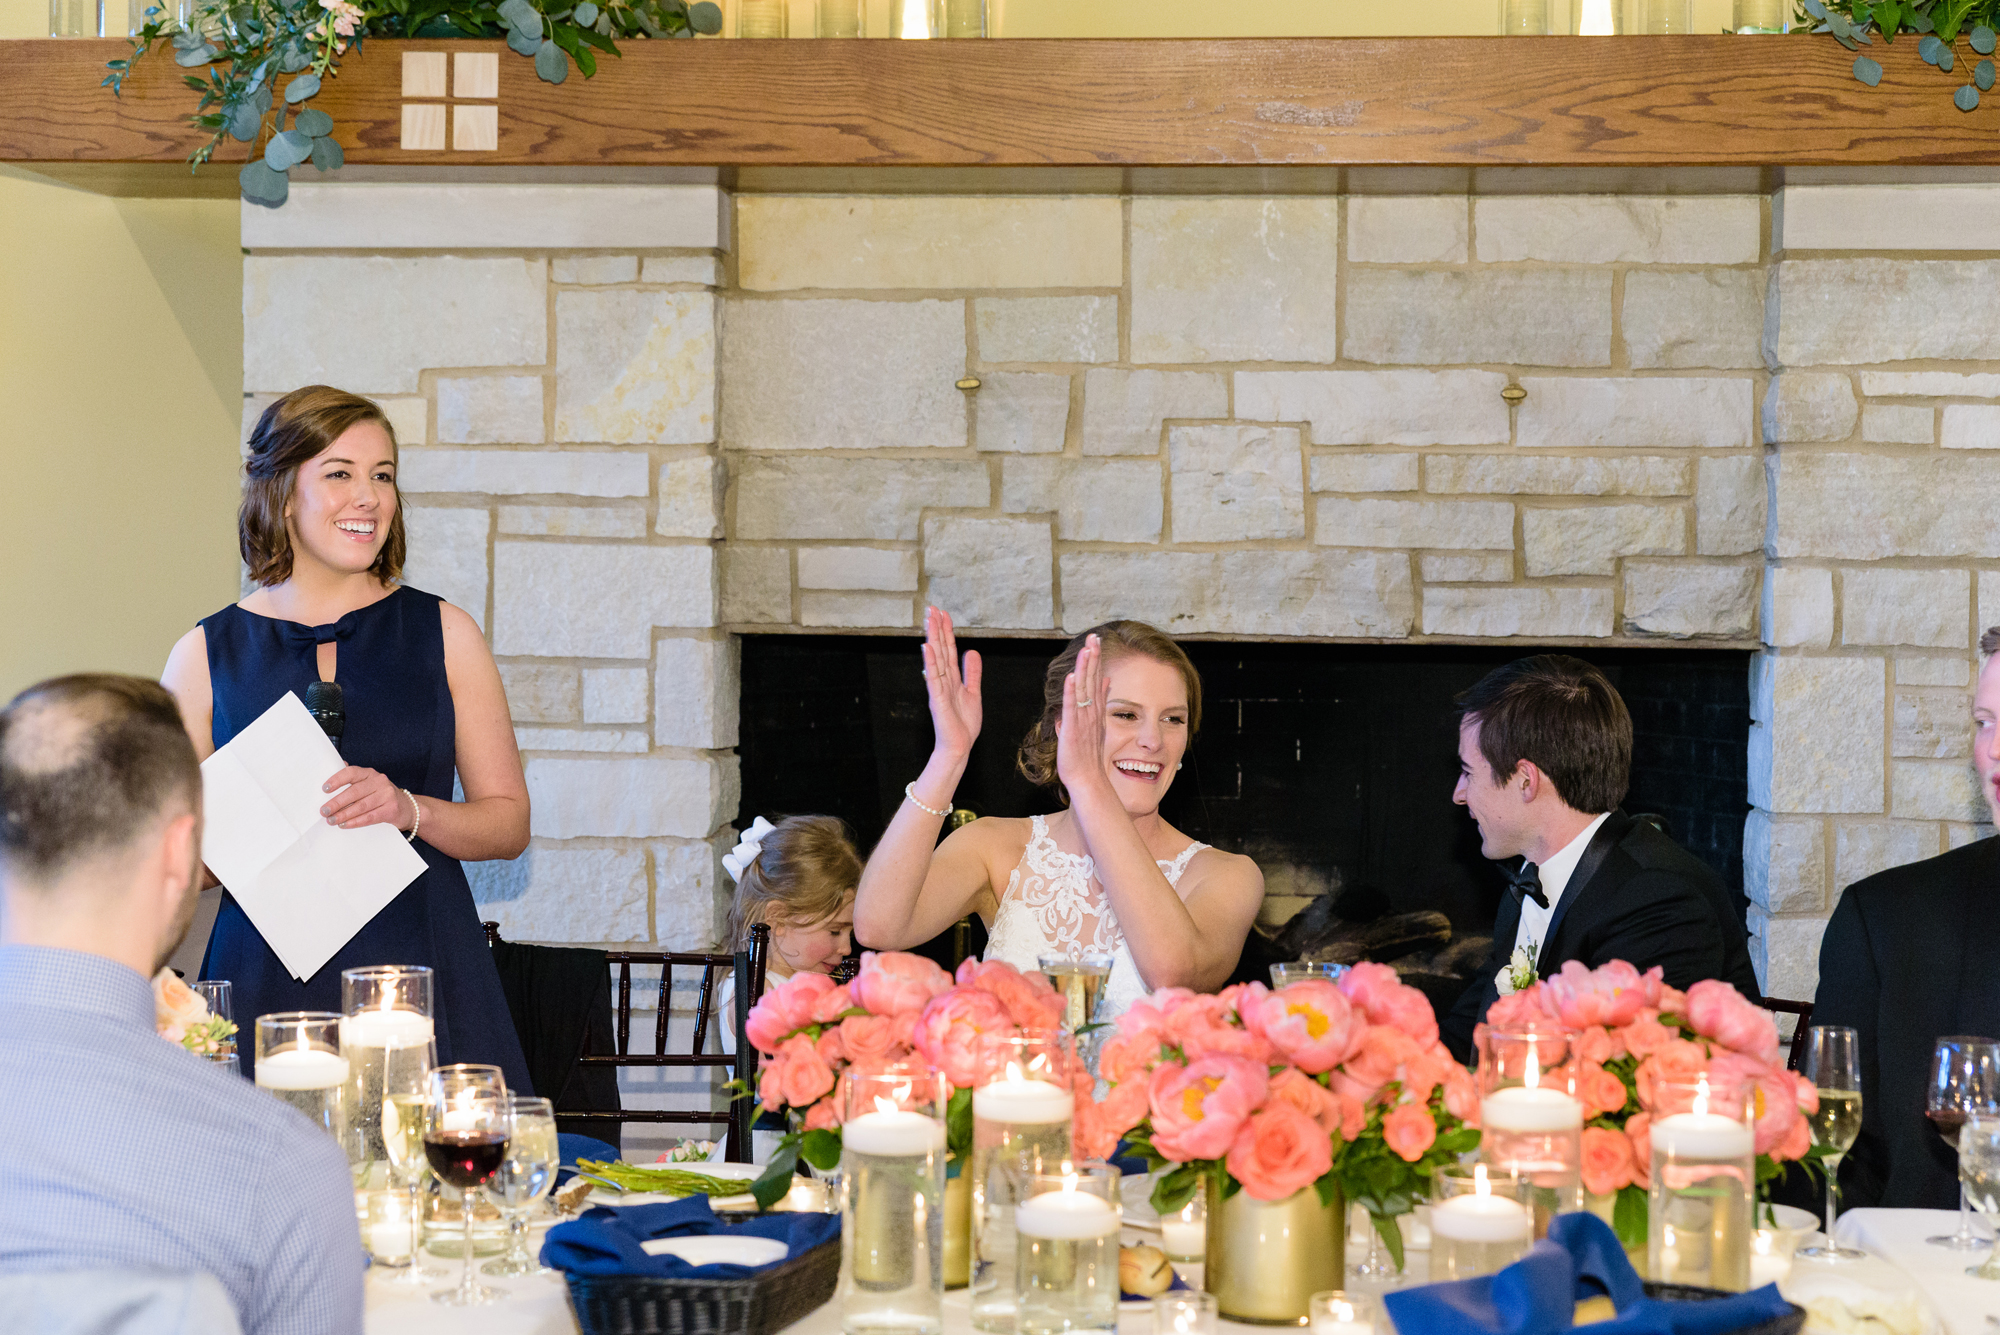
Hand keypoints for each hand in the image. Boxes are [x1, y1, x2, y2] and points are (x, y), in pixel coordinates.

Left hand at [321, 766, 412, 830]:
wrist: (407, 808)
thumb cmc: (381, 796)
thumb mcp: (369, 784)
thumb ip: (352, 779)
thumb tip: (335, 768)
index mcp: (370, 773)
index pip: (352, 773)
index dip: (337, 780)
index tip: (324, 789)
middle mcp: (380, 781)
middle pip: (355, 792)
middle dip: (337, 802)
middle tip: (324, 811)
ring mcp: (387, 795)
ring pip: (361, 806)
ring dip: (344, 814)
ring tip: (332, 820)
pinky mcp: (391, 809)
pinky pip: (370, 817)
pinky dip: (356, 822)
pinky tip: (345, 825)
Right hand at [921, 605, 982, 759]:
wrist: (959, 747)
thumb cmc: (964, 725)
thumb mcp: (973, 693)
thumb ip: (972, 673)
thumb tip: (971, 652)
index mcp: (952, 679)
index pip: (949, 650)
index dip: (947, 631)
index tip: (944, 613)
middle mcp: (944, 680)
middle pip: (940, 649)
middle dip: (937, 628)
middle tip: (933, 608)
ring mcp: (939, 689)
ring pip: (936, 659)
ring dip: (933, 639)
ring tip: (930, 620)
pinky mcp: (938, 699)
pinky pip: (933, 678)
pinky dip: (930, 662)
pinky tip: (927, 647)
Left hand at [1054, 634, 1110, 797]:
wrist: (1087, 779)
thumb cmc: (1086, 756)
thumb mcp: (1092, 726)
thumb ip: (1093, 704)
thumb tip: (1098, 684)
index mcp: (1094, 711)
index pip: (1095, 680)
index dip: (1095, 660)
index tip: (1095, 641)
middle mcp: (1090, 712)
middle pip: (1092, 679)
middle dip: (1093, 657)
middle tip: (1095, 636)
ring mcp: (1083, 720)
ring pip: (1084, 688)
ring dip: (1085, 668)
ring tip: (1088, 648)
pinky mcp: (1073, 729)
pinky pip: (1072, 707)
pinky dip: (1072, 691)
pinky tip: (1072, 676)